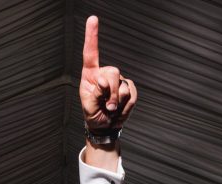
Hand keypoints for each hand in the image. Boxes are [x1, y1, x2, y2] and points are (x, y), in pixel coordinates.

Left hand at [79, 15, 136, 130]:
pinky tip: (119, 110)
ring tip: (111, 110)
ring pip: (122, 85)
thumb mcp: (89, 106)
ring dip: (117, 101)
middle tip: (108, 107)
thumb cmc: (93, 114)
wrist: (106, 126)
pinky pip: (131, 94)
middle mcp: (104, 74)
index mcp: (90, 75)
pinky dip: (126, 106)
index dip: (92, 36)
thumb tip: (103, 80)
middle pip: (112, 72)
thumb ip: (96, 93)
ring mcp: (118, 80)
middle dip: (111, 92)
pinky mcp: (129, 88)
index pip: (91, 53)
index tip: (93, 19)